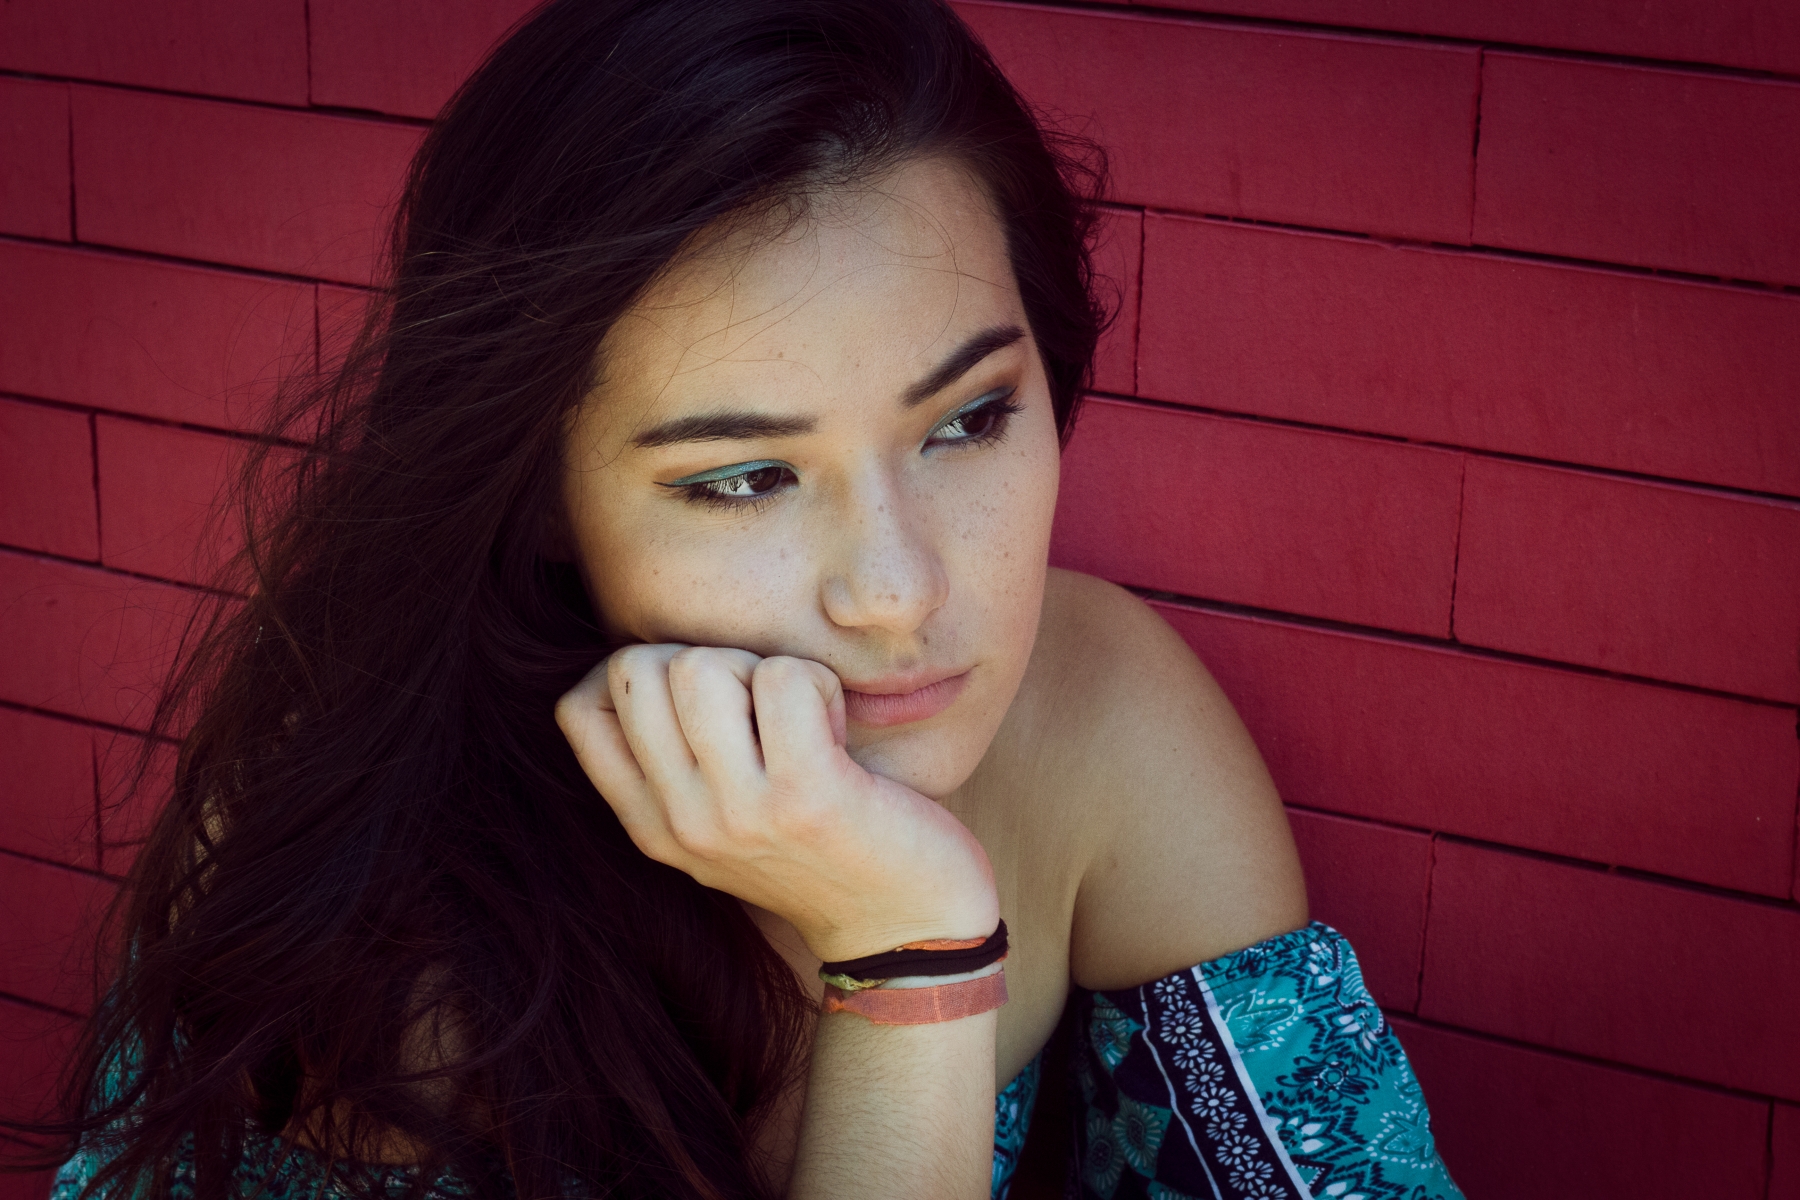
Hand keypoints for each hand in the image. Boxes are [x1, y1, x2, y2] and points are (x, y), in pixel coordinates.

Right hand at [555, 645, 998, 962]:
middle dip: (707, 661)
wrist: (908, 926)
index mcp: (652, 826)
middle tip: (763, 710)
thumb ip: (674, 764)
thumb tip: (640, 665)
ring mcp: (739, 813)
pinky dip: (819, 683)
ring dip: (762, 670)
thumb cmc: (822, 850)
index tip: (706, 704)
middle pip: (637, 670)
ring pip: (700, 666)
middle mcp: (682, 824)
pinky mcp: (806, 797)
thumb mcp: (723, 823)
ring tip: (802, 721)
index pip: (577, 709)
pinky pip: (784, 678)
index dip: (639, 674)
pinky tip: (839, 732)